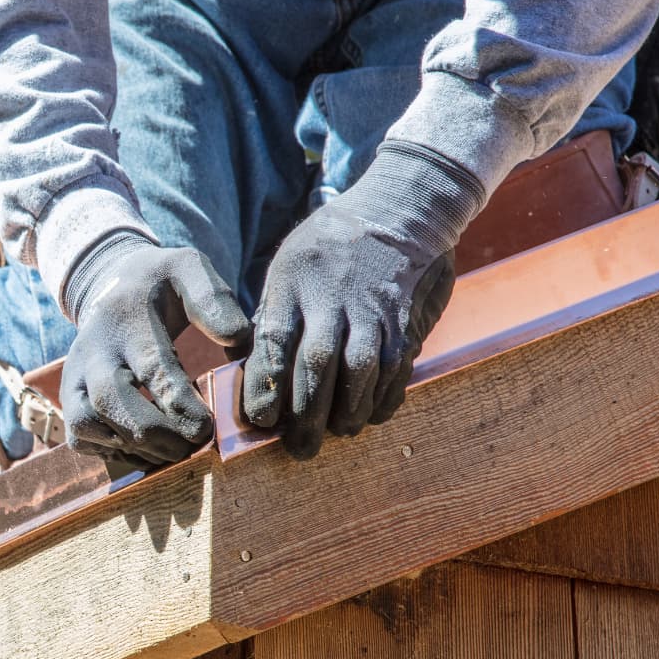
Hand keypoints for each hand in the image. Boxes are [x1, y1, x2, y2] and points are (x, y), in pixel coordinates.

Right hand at [61, 237, 251, 466]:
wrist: (108, 286)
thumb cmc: (159, 285)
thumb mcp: (188, 269)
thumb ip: (214, 300)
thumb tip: (236, 341)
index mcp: (126, 319)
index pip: (150, 366)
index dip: (179, 403)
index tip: (206, 426)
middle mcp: (92, 350)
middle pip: (109, 401)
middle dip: (153, 433)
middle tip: (192, 446)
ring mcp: (74, 376)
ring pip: (86, 425)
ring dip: (133, 448)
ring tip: (173, 451)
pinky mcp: (69, 399)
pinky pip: (80, 438)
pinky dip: (113, 453)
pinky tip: (149, 450)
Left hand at [242, 142, 476, 458]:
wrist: (399, 209)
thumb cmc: (329, 247)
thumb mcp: (288, 266)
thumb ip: (274, 316)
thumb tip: (253, 373)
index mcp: (294, 282)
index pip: (275, 341)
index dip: (267, 385)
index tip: (260, 420)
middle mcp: (333, 297)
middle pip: (318, 364)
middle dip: (307, 414)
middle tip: (299, 450)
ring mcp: (373, 308)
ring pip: (360, 371)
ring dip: (349, 411)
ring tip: (337, 434)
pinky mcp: (405, 318)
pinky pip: (396, 367)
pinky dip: (385, 397)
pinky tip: (373, 415)